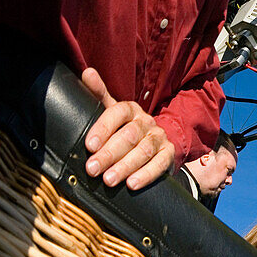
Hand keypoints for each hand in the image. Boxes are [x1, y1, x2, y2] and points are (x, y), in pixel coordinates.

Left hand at [81, 68, 174, 190]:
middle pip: (129, 136)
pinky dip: (146, 175)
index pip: (117, 113)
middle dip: (110, 153)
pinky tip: (132, 184)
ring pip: (143, 151)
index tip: (89, 145)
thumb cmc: (123, 128)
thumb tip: (87, 72)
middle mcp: (146, 121)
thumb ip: (97, 94)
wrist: (153, 142)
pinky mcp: (169, 153)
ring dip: (125, 166)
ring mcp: (159, 137)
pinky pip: (160, 164)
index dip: (103, 128)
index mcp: (130, 109)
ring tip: (109, 180)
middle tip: (93, 169)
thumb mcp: (110, 112)